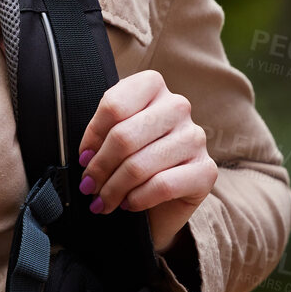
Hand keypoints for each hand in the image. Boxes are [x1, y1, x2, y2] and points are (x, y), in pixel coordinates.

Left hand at [74, 69, 217, 253]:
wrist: (162, 201)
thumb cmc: (133, 160)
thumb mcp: (113, 138)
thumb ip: (101, 136)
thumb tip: (87, 157)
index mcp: (153, 86)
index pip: (114, 105)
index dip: (93, 136)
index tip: (83, 157)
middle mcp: (178, 106)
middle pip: (124, 136)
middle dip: (100, 167)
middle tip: (88, 186)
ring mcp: (195, 137)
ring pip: (140, 164)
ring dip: (114, 189)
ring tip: (103, 201)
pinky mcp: (207, 171)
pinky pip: (162, 185)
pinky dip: (138, 199)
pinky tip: (129, 204)